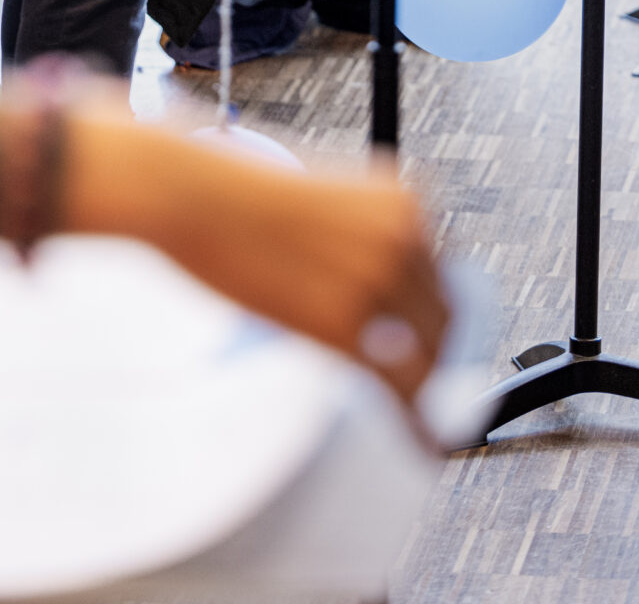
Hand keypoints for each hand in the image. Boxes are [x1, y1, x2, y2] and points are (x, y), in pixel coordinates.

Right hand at [165, 148, 449, 409]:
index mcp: (402, 199)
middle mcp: (402, 235)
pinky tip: (423, 442)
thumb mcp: (326, 201)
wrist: (197, 198)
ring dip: (424, 386)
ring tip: (417, 414)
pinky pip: (401, 384)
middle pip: (442, 314)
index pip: (441, 273)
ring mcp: (377, 278)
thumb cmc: (242, 196)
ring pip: (429, 353)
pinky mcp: (344, 321)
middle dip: (430, 350)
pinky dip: (416, 421)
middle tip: (415, 378)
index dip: (432, 314)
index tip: (427, 339)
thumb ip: (360, 237)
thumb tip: (376, 292)